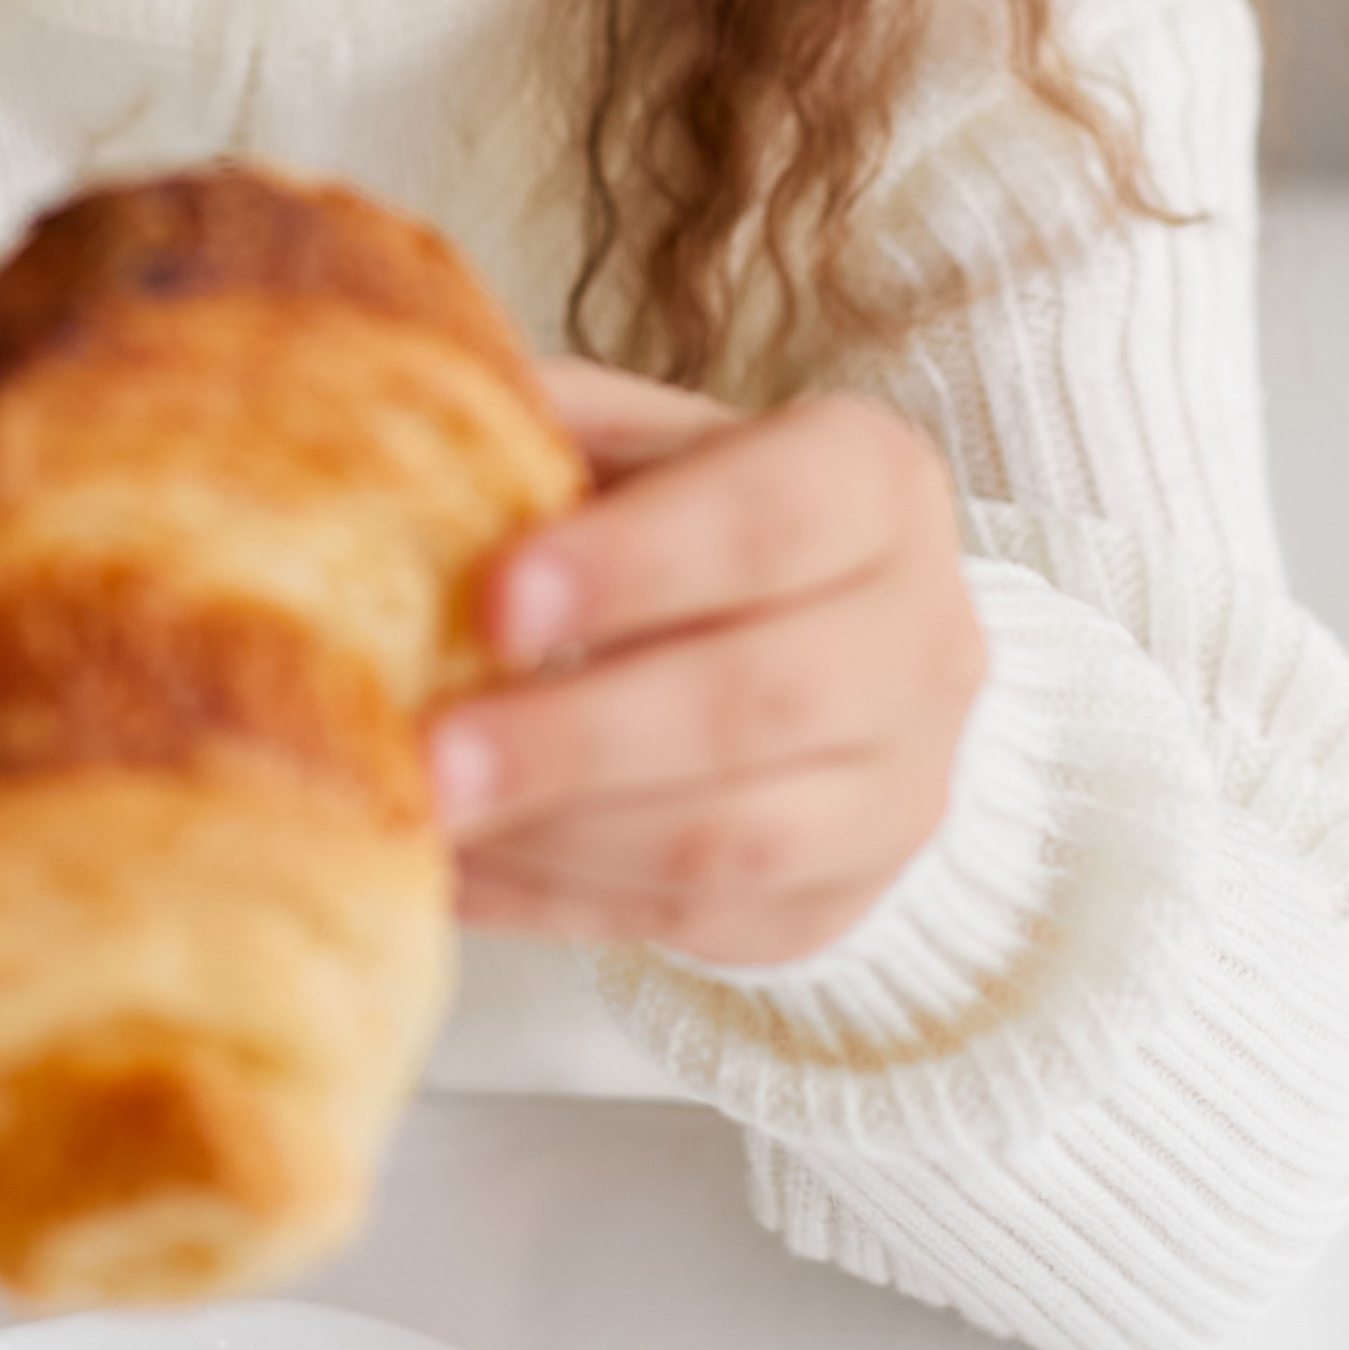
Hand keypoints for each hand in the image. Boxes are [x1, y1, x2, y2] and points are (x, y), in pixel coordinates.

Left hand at [430, 363, 985, 966]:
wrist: (821, 642)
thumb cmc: (695, 516)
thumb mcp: (639, 440)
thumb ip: (551, 426)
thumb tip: (424, 432)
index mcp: (874, 482)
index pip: (774, 519)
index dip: (639, 562)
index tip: (499, 598)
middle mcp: (924, 636)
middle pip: (763, 698)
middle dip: (580, 735)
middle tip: (432, 754)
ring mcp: (900, 788)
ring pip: (739, 838)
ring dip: (565, 838)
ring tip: (430, 819)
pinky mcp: (840, 903)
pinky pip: (699, 923)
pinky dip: (559, 902)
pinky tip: (458, 870)